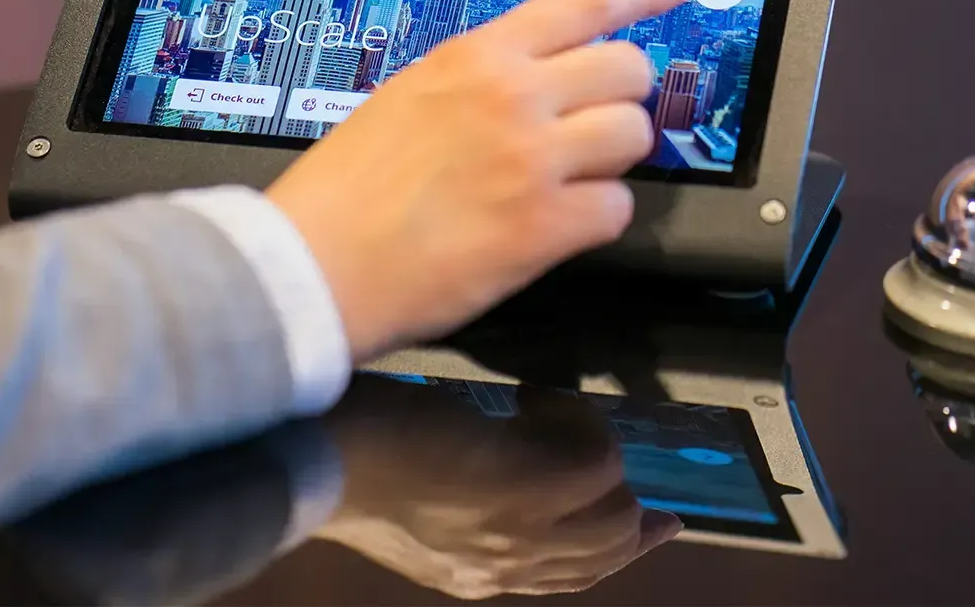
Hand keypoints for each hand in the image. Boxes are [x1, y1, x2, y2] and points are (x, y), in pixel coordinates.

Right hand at [266, 0, 698, 359]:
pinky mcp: (543, 227)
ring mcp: (533, 160)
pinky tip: (555, 226)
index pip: (584, 1)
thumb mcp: (409, 96)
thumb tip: (540, 81)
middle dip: (622, 97)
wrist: (312, 265)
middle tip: (594, 124)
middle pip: (629, 69)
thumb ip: (481, 81)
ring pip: (634, 136)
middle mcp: (513, 97)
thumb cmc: (347, 189)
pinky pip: (616, 208)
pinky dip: (596, 219)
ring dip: (612, 159)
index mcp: (476, 58)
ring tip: (567, 179)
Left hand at [318, 374, 680, 598]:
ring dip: (596, 448)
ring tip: (548, 413)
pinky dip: (576, 419)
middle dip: (628, 504)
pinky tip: (531, 398)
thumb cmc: (349, 457)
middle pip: (607, 551)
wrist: (316, 452)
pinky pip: (599, 460)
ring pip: (615, 511)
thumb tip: (510, 460)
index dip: (623, 548)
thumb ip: (466, 502)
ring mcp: (521, 530)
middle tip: (617, 454)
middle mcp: (505, 566)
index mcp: (476, 575)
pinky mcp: (528, 486)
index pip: (572, 577)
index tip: (658, 521)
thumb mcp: (415, 499)